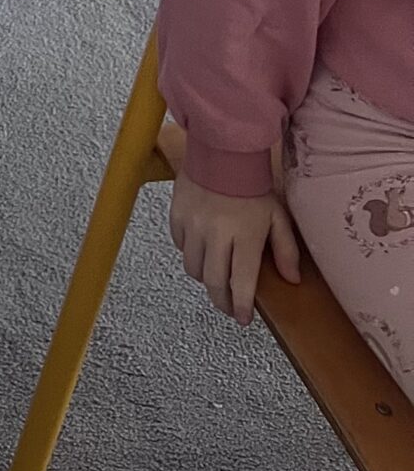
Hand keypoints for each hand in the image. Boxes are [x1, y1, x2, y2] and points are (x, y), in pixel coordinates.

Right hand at [169, 167, 301, 323]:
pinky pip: (180, 246)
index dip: (242, 308)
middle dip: (222, 301)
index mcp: (245, 237)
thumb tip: (293, 280)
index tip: (244, 319)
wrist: (222, 151)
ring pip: (193, 268)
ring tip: (216, 278)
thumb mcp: (277, 216)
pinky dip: (190, 254)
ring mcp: (194, 226)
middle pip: (213, 283)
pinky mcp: (177, 216)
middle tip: (229, 306)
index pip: (242, 284)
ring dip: (205, 278)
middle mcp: (216, 235)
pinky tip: (201, 251)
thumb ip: (286, 250)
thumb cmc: (253, 185)